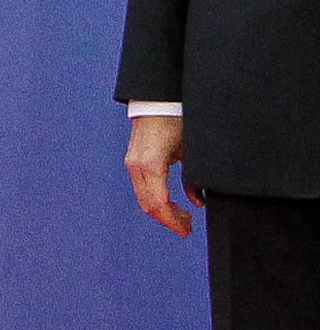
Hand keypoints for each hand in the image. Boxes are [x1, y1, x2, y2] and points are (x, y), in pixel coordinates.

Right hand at [129, 113, 193, 235]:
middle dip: (168, 219)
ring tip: (183, 216)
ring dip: (162, 210)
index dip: (173, 221)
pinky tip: (173, 201)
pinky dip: (156, 198)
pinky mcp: (134, 159)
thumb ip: (195, 178)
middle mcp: (137, 165)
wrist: (158, 98)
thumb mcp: (192, 151)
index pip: (158, 203)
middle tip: (188, 227)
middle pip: (148, 204)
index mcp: (151, 165)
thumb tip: (198, 201)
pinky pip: (142, 187)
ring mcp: (133, 162)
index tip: (187, 231)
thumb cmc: (177, 120)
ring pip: (144, 197)